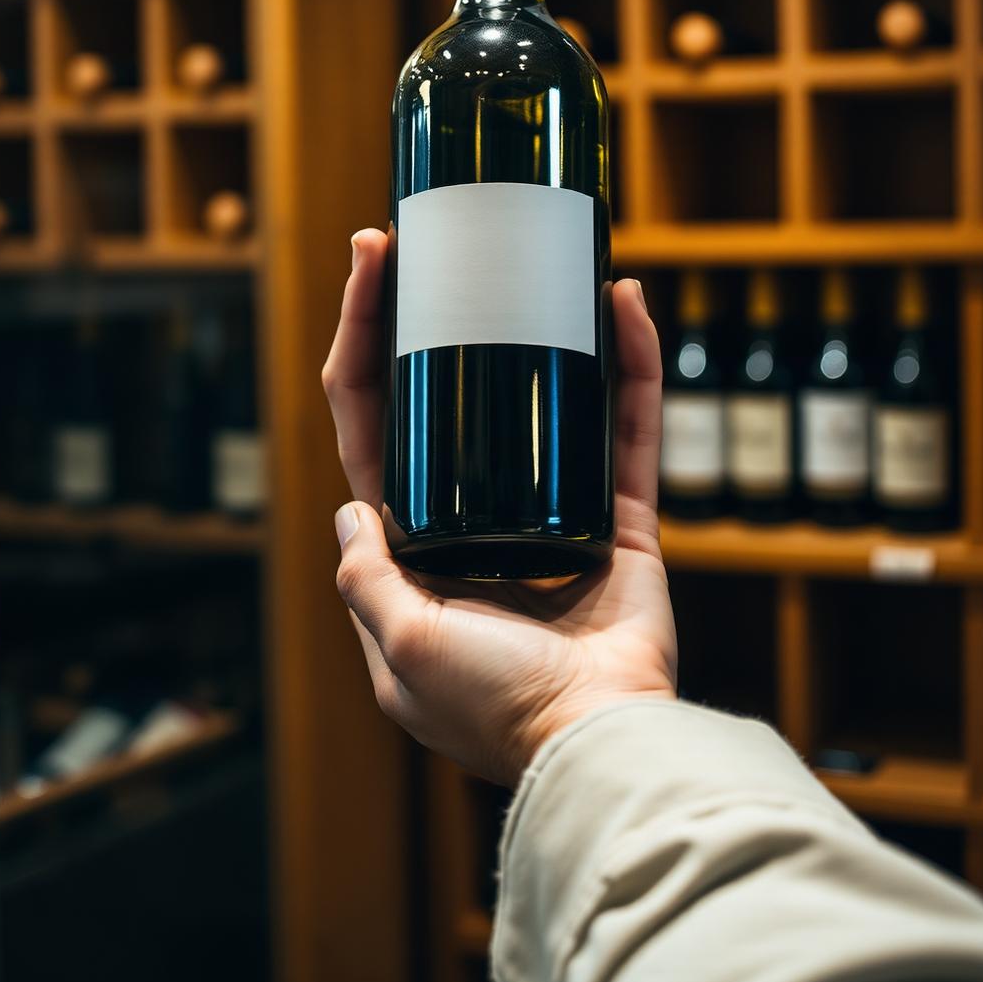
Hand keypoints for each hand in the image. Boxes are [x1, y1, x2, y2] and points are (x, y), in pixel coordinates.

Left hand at [322, 228, 677, 785]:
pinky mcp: (620, 518)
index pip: (373, 430)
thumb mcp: (403, 644)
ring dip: (536, 321)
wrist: (596, 744)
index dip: (360, 345)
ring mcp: (553, 514)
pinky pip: (626, 429)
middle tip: (433, 236)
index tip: (368, 266)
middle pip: (448, 396)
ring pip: (541, 396)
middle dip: (436, 311)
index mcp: (417, 551)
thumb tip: (352, 510)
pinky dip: (630, 368)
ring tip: (527, 249)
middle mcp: (479, 524)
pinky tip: (625, 306)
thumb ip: (368, 576)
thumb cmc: (495, 705)